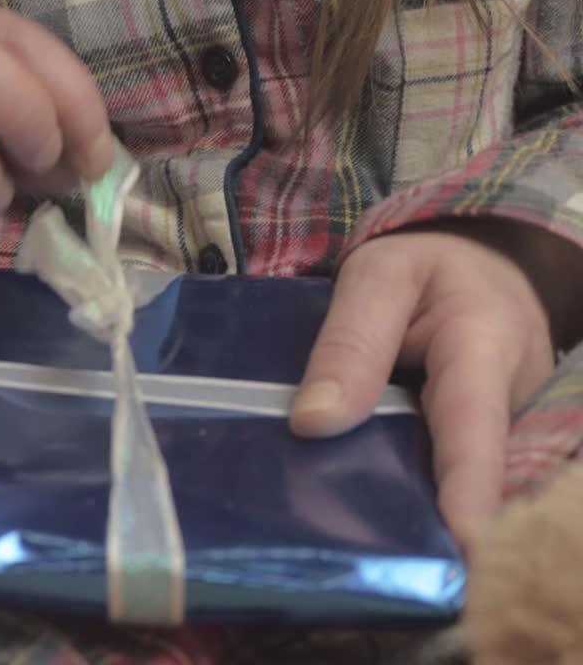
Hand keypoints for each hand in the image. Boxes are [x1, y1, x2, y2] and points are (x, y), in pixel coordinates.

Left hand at [289, 222, 562, 549]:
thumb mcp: (379, 276)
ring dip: (415, 511)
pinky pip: (445, 475)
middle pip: (472, 473)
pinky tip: (363, 516)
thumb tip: (314, 422)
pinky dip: (410, 496)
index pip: (475, 427)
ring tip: (360, 545)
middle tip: (389, 562)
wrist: (479, 261)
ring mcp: (503, 429)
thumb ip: (350, 342)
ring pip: (456, 479)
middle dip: (434, 520)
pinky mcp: (485, 444)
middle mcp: (510, 400)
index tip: (464, 541)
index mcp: (484, 347)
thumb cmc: (426, 268)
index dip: (468, 488)